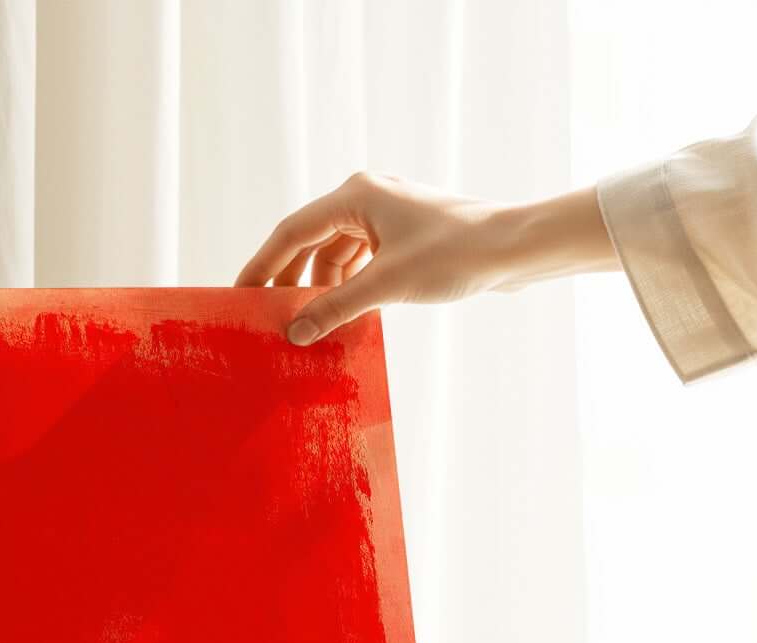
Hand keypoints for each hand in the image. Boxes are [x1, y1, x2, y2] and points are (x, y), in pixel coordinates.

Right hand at [237, 174, 617, 344]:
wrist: (515, 248)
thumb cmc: (456, 254)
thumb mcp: (386, 286)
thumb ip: (335, 308)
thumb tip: (295, 333)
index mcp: (357, 195)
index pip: (292, 232)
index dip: (262, 265)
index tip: (241, 296)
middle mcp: (368, 196)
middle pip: (311, 241)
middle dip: (291, 280)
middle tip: (271, 318)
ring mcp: (387, 213)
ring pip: (336, 253)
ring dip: (322, 288)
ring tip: (310, 324)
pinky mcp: (404, 232)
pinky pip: (360, 259)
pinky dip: (347, 285)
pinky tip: (344, 314)